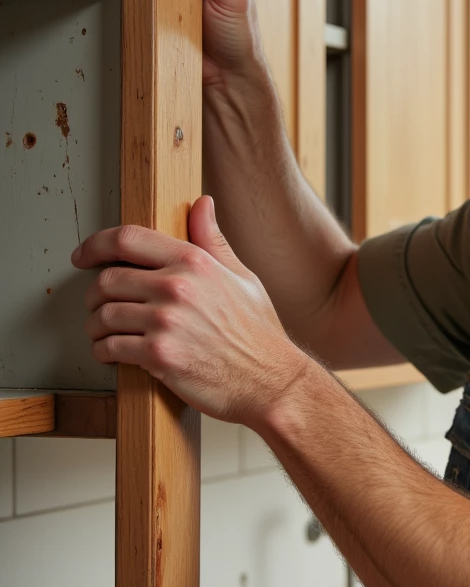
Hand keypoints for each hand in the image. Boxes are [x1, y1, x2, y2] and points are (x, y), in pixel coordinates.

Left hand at [71, 196, 310, 426]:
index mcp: (194, 262)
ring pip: (103, 315)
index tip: (82, 255)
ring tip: (103, 333)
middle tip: (98, 305)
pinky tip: (111, 353)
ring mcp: (166, 323)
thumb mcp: (242, 278)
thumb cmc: (258, 333)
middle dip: (95, 295)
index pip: (128, 239)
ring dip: (96, 326)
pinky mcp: (159, 356)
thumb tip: (201, 204)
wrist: (271, 382)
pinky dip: (103, 351)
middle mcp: (177, 288)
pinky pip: (110, 347)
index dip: (95, 245)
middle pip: (107, 279)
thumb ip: (213, 242)